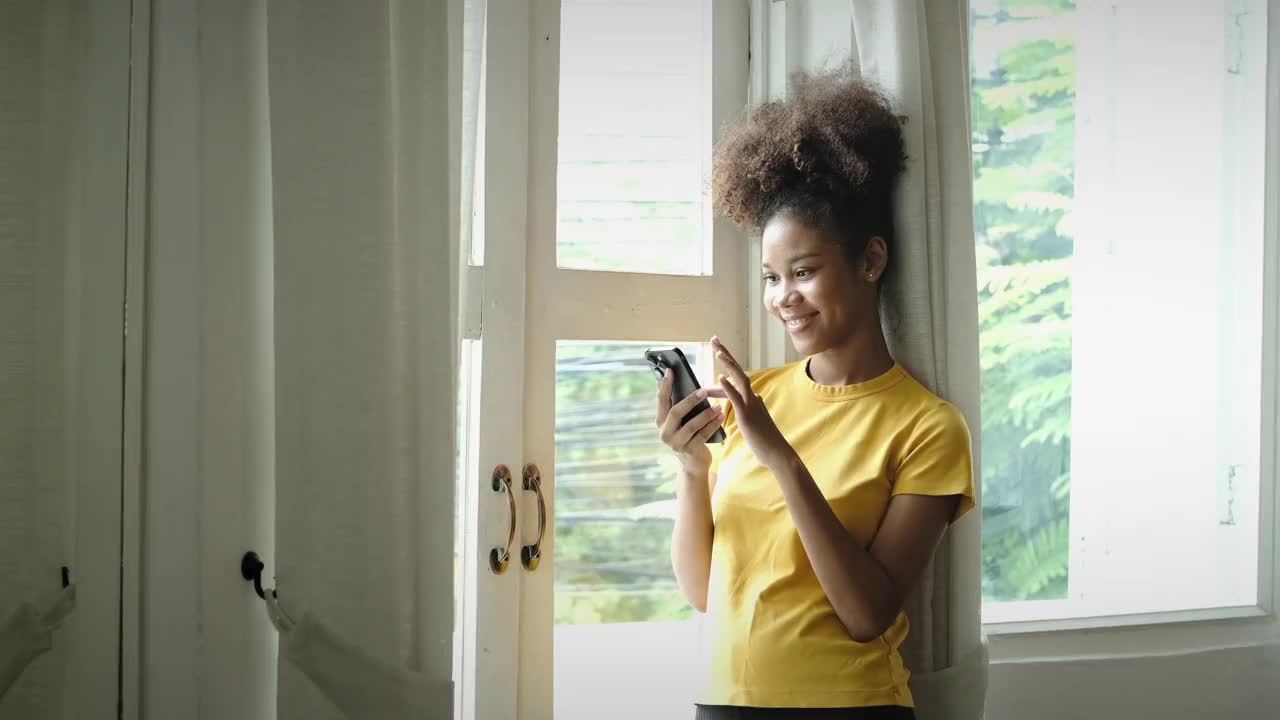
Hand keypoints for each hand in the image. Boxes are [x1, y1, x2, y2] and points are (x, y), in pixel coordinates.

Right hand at [656, 367, 725, 472]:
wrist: (693, 464)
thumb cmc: (688, 436)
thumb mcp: (680, 422)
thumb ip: (680, 406)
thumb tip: (683, 381)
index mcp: (661, 421)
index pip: (661, 400)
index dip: (665, 385)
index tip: (670, 370)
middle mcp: (665, 432)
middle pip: (675, 412)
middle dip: (690, 400)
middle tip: (704, 390)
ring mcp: (676, 443)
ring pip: (691, 425)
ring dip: (706, 414)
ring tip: (718, 406)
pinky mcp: (689, 451)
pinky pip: (702, 435)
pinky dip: (713, 425)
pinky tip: (721, 416)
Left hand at [709, 336, 794, 470]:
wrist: (778, 455)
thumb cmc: (766, 441)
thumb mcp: (758, 420)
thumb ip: (755, 407)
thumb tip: (756, 397)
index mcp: (752, 398)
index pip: (737, 377)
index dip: (726, 365)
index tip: (716, 352)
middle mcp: (752, 398)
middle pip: (738, 370)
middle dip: (726, 354)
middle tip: (714, 339)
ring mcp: (751, 405)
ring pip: (740, 379)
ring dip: (728, 364)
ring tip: (716, 350)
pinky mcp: (748, 416)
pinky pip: (737, 399)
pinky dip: (729, 387)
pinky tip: (720, 378)